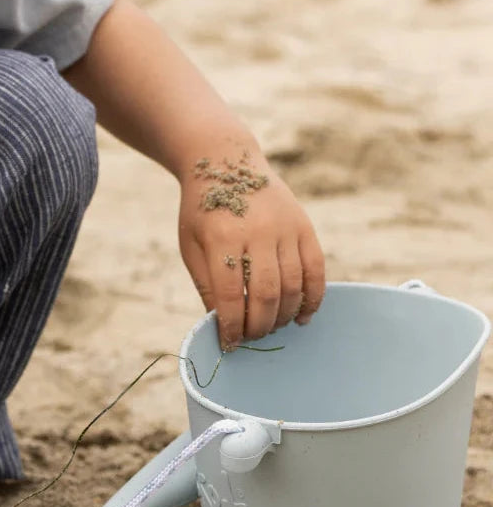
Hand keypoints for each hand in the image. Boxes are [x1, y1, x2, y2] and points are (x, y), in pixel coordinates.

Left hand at [176, 152, 325, 350]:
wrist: (224, 161)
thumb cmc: (202, 208)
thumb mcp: (191, 244)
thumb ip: (206, 284)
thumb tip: (222, 326)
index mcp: (221, 236)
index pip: (231, 294)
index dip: (231, 326)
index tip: (229, 345)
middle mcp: (257, 231)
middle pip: (266, 294)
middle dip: (259, 326)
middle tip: (251, 338)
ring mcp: (284, 227)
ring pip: (293, 286)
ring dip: (284, 316)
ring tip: (271, 327)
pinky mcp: (304, 226)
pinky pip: (316, 270)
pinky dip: (313, 299)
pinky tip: (301, 317)